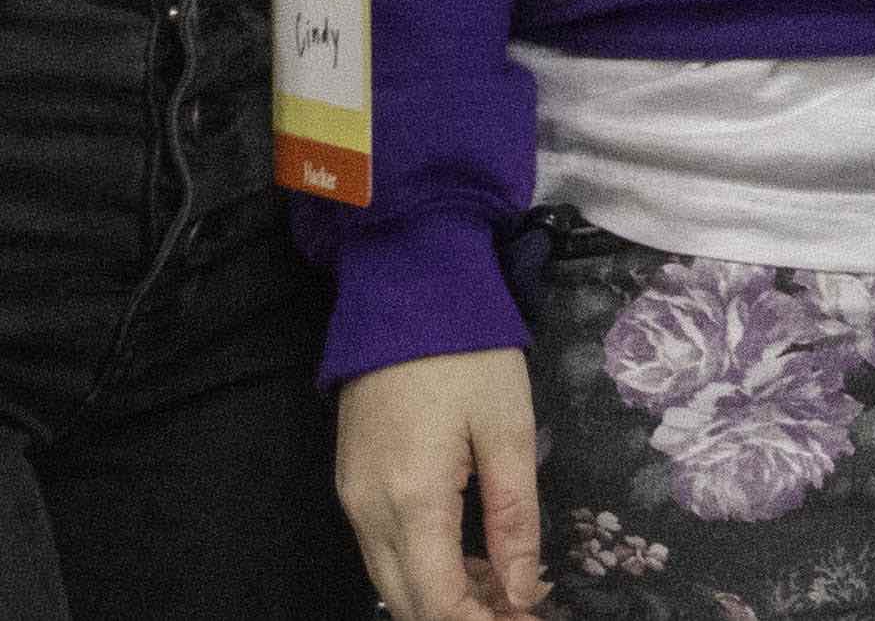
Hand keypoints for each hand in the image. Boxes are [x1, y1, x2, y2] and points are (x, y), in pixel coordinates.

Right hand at [337, 347, 547, 619]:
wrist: (403, 287)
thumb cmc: (466, 352)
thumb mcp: (509, 429)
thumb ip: (515, 518)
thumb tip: (524, 591)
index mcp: (412, 499)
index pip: (439, 604)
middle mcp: (369, 511)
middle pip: (408, 603)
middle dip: (464, 619)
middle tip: (521, 609)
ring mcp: (352, 497)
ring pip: (392, 581)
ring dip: (443, 599)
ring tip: (505, 590)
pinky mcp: (351, 482)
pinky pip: (382, 550)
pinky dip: (422, 569)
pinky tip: (468, 560)